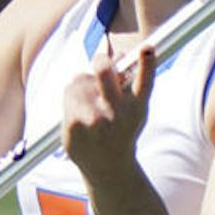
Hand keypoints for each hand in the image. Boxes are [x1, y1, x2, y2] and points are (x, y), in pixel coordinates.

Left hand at [62, 42, 154, 185]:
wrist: (107, 166)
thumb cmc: (121, 129)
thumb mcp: (133, 108)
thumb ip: (129, 82)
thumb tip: (117, 55)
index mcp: (137, 106)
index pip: (144, 81)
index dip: (146, 63)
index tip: (146, 49)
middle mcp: (118, 113)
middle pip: (103, 71)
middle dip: (101, 60)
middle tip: (101, 62)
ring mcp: (94, 120)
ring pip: (80, 79)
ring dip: (83, 84)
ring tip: (89, 100)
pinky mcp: (73, 125)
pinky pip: (68, 94)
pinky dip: (73, 98)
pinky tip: (80, 113)